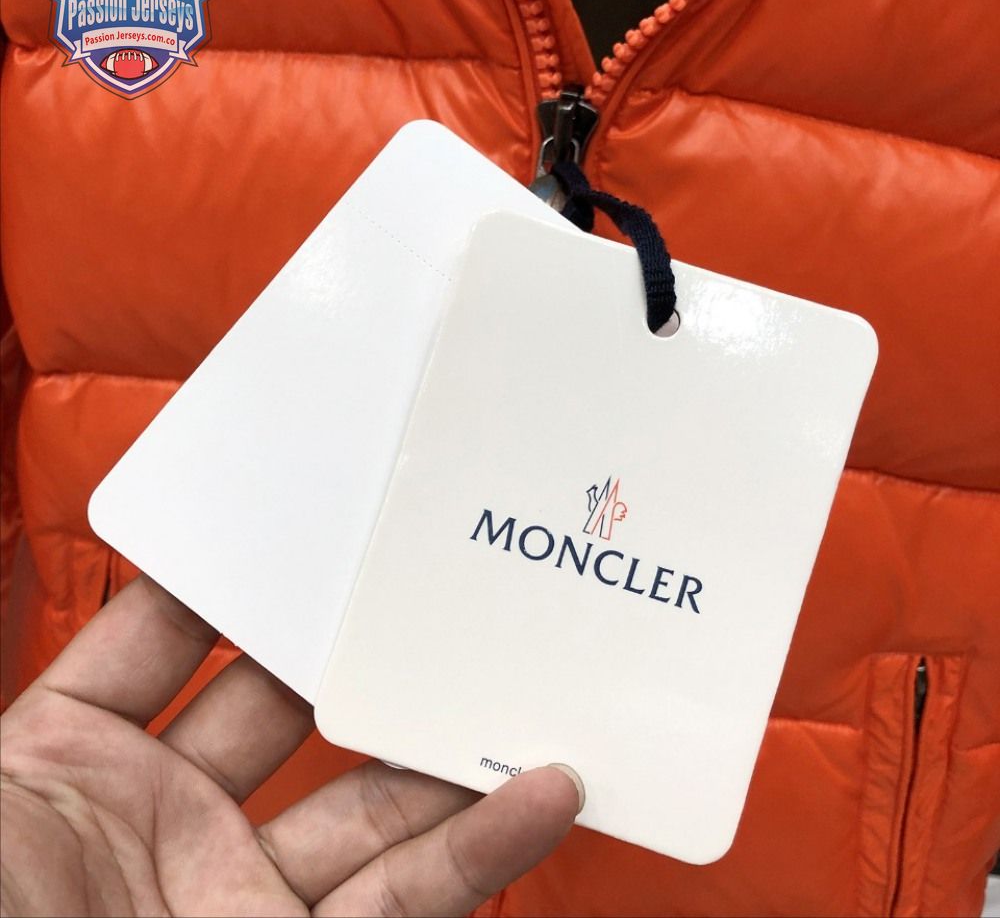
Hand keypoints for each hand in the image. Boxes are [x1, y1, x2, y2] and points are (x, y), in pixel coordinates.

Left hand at [0, 575, 582, 915]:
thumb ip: (93, 674)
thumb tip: (162, 576)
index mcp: (71, 769)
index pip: (169, 642)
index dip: (233, 584)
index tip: (305, 529)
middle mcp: (165, 831)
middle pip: (293, 715)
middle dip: (358, 654)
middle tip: (428, 594)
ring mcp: (235, 903)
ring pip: (370, 811)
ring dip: (446, 755)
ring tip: (515, 690)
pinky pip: (403, 908)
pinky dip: (477, 854)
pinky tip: (535, 798)